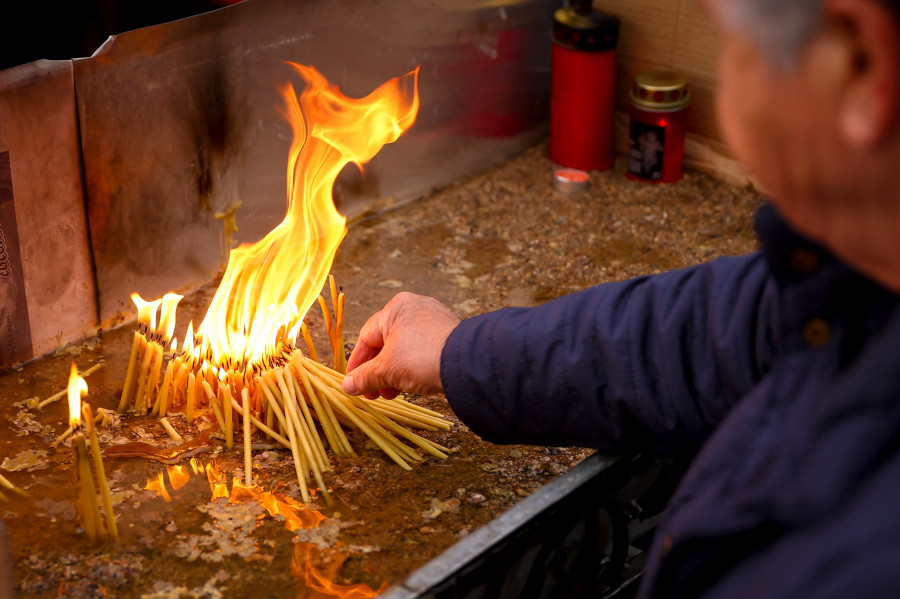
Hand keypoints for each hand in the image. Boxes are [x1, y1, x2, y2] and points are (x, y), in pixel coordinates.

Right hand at [342, 292, 459, 397]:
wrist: (466, 363)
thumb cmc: (421, 357)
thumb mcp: (387, 370)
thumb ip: (365, 377)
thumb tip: (347, 386)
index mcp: (395, 308)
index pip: (367, 337)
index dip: (357, 363)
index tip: (352, 382)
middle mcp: (414, 308)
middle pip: (386, 343)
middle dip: (377, 372)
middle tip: (372, 393)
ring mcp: (433, 320)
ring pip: (404, 348)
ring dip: (393, 373)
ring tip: (390, 394)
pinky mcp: (448, 334)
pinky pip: (422, 351)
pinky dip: (411, 367)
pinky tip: (409, 385)